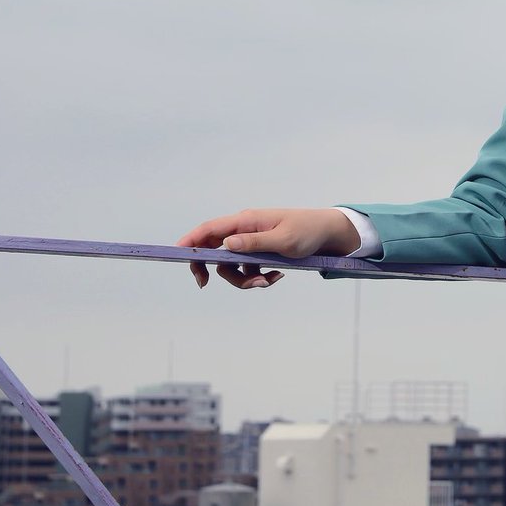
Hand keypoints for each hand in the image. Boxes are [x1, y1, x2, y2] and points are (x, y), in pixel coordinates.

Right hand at [176, 207, 360, 289]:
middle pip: (214, 250)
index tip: (176, 255)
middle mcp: (245, 230)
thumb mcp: (283, 240)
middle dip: (214, 270)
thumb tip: (227, 245)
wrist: (329, 234)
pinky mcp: (261, 253)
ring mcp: (253, 242)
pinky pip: (250, 270)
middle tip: (203, 284)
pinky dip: (260, 278)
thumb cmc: (308, 231)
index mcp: (247, 221)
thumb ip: (255, 244)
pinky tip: (277, 276)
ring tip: (269, 281)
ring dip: (245, 279)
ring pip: (233, 266)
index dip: (190, 241)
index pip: (210, 229)